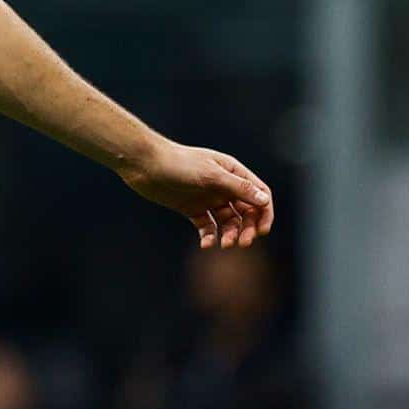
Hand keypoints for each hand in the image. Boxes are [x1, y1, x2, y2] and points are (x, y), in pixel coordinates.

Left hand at [120, 142, 274, 249]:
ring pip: (228, 221)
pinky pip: (207, 226)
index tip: (262, 231)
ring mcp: (208, 198)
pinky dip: (209, 236)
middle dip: (248, 228)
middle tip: (243, 243)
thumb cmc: (178, 164)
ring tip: (224, 244)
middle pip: (246, 211)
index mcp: (233, 172)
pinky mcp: (192, 208)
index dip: (264, 213)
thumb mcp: (211, 175)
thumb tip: (264, 200)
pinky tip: (207, 244)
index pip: (259, 194)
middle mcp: (224, 186)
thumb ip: (238, 187)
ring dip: (230, 234)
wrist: (144, 165)